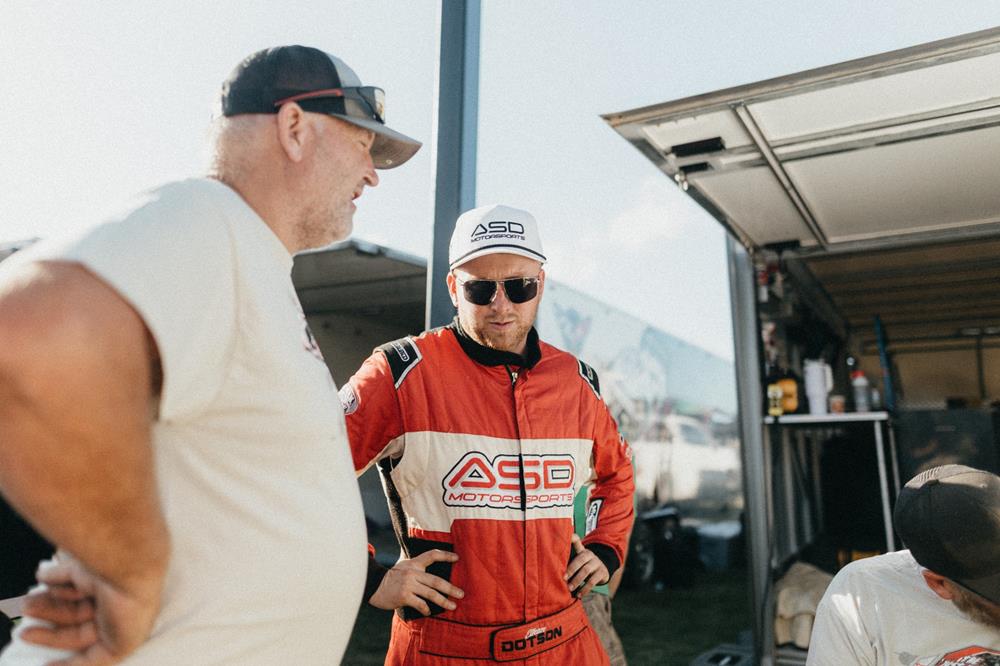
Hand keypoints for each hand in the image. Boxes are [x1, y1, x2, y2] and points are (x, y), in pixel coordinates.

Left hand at [19, 552, 162, 664]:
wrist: (129, 572)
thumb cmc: (130, 611)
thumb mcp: (119, 647)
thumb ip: (93, 660)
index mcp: (117, 622)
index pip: (83, 638)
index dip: (64, 650)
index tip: (44, 662)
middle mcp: (106, 604)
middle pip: (70, 617)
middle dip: (48, 625)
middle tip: (23, 633)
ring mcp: (94, 584)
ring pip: (63, 598)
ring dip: (44, 604)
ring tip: (27, 606)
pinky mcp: (83, 566)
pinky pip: (61, 575)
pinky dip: (51, 578)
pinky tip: (44, 580)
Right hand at [369, 550, 464, 615]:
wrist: (373, 585)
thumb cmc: (390, 578)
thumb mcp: (403, 567)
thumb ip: (416, 568)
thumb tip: (432, 578)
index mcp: (414, 563)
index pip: (432, 555)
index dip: (445, 555)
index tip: (457, 558)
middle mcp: (413, 572)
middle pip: (436, 580)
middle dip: (450, 588)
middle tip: (461, 594)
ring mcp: (409, 584)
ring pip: (431, 593)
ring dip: (443, 601)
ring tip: (452, 606)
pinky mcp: (404, 596)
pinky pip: (420, 604)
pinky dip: (426, 609)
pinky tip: (428, 612)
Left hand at [565, 534, 608, 597]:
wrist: (603, 570)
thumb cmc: (584, 565)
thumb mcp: (578, 559)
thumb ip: (568, 559)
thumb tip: (551, 564)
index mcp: (582, 550)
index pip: (577, 542)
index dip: (572, 539)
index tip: (567, 538)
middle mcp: (590, 555)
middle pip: (580, 559)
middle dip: (571, 569)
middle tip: (563, 578)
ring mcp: (597, 563)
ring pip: (586, 571)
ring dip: (577, 580)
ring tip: (570, 588)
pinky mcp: (602, 573)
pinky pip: (593, 581)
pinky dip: (585, 589)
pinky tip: (579, 595)